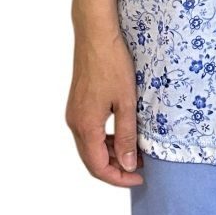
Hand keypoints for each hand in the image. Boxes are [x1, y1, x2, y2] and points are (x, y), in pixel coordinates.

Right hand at [66, 32, 144, 185]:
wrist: (96, 35)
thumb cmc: (112, 65)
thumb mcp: (127, 103)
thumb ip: (127, 136)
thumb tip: (129, 164)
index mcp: (85, 126)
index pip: (98, 167)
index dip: (119, 178)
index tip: (139, 179)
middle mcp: (75, 123)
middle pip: (92, 160)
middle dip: (116, 168)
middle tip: (142, 168)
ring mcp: (74, 113)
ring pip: (90, 147)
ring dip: (111, 154)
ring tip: (137, 151)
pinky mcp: (78, 105)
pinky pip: (89, 132)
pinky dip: (105, 140)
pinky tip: (123, 135)